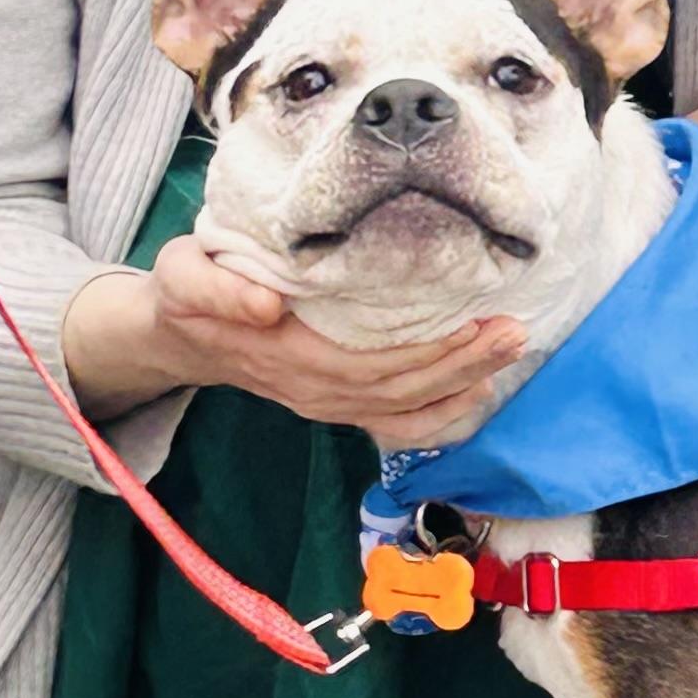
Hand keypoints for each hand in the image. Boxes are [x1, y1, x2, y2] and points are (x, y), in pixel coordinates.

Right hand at [62, 239, 519, 446]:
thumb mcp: (183, 275)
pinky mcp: (338, 402)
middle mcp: (314, 390)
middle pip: (400, 390)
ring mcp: (328, 403)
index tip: (473, 323)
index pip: (368, 365)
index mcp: (285, 357)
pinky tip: (481, 388)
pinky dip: (442, 412)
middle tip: (514, 330)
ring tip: (510, 349)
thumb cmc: (190, 295)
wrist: (182, 334)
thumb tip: (264, 304)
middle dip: (462, 364)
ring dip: (462, 383)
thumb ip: (214, 288)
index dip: (424, 352)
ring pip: (405, 408)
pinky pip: (397, 421)